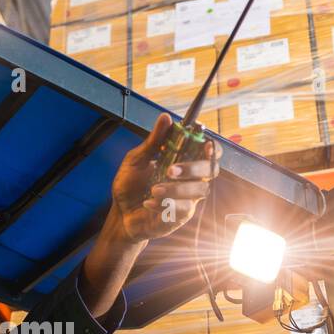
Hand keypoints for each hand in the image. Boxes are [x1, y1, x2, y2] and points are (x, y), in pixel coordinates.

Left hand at [111, 112, 221, 243]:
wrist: (121, 212)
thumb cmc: (131, 185)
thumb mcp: (137, 159)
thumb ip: (154, 141)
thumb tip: (165, 118)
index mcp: (184, 160)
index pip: (210, 151)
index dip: (212, 147)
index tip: (204, 144)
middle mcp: (191, 178)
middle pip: (211, 170)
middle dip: (194, 168)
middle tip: (170, 170)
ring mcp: (189, 197)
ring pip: (199, 190)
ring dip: (176, 189)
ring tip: (154, 190)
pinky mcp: (182, 215)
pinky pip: (183, 209)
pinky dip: (165, 204)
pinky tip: (148, 203)